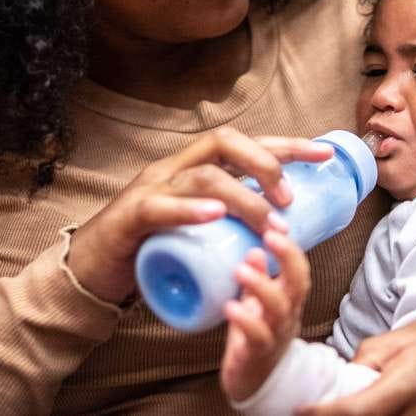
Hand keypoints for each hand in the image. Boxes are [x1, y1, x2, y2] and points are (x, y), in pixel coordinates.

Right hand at [65, 127, 331, 305]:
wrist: (90, 272)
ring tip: (268, 221)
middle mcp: (174, 169)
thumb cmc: (153, 249)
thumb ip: (233, 224)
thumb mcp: (200, 229)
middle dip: (265, 162)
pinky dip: (189, 210)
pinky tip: (214, 215)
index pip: (245, 143)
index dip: (287, 145)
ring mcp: (150, 189)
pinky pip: (159, 207)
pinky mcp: (129, 218)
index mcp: (194, 167)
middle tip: (290, 197)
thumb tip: (287, 232)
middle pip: (224, 143)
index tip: (325, 153)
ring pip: (201, 175)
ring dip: (242, 197)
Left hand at [220, 229, 311, 401]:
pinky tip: (230, 307)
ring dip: (261, 286)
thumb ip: (257, 277)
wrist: (254, 380)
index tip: (274, 228)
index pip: (300, 270)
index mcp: (290, 299)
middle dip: (287, 258)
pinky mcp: (257, 354)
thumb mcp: (257, 301)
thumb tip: (254, 248)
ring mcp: (275, 335)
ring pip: (278, 309)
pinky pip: (257, 337)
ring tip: (240, 269)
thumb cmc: (256, 334)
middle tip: (267, 238)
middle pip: (298, 284)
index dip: (291, 249)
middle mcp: (287, 315)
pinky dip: (245, 320)